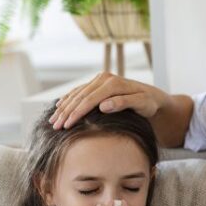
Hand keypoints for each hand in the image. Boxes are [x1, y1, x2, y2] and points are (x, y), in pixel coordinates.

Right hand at [49, 72, 169, 128]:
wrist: (152, 96)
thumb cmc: (149, 103)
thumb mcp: (141, 104)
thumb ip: (123, 103)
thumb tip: (103, 105)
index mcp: (113, 83)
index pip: (89, 100)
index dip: (76, 113)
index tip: (66, 126)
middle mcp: (104, 78)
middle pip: (80, 96)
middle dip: (65, 112)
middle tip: (54, 126)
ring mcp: (100, 79)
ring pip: (77, 93)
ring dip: (63, 107)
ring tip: (52, 120)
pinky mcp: (98, 83)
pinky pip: (79, 91)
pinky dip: (68, 99)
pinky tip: (59, 106)